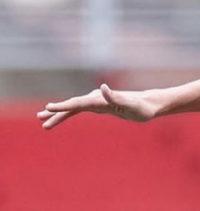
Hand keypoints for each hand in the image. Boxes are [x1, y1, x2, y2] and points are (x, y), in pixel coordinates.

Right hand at [37, 84, 161, 129]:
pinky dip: (70, 113)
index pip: (77, 103)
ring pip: (73, 108)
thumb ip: (116, 97)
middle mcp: (95, 98)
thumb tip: (102, 88)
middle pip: (71, 106)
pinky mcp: (99, 106)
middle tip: (40, 119)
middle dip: (56, 113)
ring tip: (44, 122)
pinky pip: (80, 110)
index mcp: (99, 99)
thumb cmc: (141, 107)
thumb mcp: (130, 105)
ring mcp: (96, 101)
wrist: (148, 104)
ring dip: (59, 114)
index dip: (62, 106)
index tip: (48, 109)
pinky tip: (61, 116)